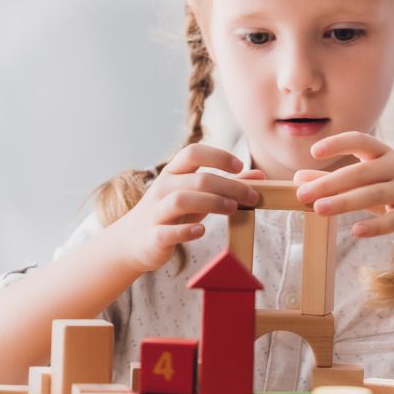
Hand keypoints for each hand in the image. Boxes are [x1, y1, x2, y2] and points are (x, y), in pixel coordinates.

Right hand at [113, 144, 261, 272]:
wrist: (134, 241)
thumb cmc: (173, 214)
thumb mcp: (198, 195)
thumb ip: (227, 184)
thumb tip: (260, 175)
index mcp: (173, 173)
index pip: (193, 152)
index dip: (218, 156)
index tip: (239, 166)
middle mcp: (163, 188)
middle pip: (197, 179)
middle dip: (228, 185)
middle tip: (252, 196)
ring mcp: (156, 212)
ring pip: (181, 200)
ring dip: (211, 202)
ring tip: (233, 209)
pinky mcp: (153, 236)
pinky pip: (168, 231)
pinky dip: (186, 231)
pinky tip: (202, 231)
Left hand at [293, 132, 393, 244]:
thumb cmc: (392, 193)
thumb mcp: (366, 183)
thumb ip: (334, 180)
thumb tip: (299, 179)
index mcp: (385, 154)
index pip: (361, 140)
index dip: (338, 143)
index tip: (314, 152)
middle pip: (361, 172)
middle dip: (330, 183)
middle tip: (303, 194)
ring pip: (374, 194)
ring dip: (344, 202)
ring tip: (319, 209)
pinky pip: (393, 220)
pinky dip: (374, 227)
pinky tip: (356, 231)